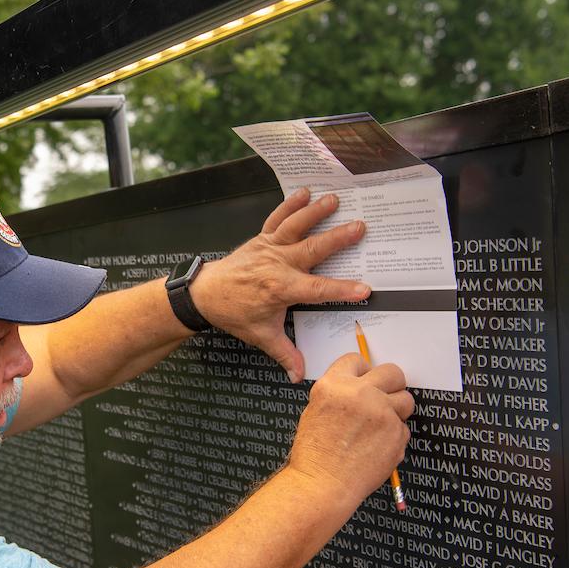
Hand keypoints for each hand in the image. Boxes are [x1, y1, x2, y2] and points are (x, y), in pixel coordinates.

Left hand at [191, 189, 369, 381]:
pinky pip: (277, 218)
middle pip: (312, 249)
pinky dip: (290, 204)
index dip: (341, 290)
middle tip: (360, 227)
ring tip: (334, 200)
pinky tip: (305, 191)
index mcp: (280, 289)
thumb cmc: (234, 313)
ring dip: (314, 212)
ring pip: (295, 226)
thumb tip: (299, 376)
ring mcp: (269, 248)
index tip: (364, 289)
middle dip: (337, 239)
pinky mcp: (261, 239)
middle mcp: (276, 264)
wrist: (204, 294)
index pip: (317, 290)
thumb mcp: (261, 335)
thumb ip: (284, 354)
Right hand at [285, 354, 412, 504]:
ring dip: (397, 411)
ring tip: (380, 428)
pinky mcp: (397, 432)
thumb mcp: (315, 410)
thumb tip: (363, 387)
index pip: (358, 360)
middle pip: (393, 372)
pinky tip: (376, 448)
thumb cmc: (315, 454)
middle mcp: (359, 393)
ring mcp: (381, 412)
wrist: (322, 484)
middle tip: (385, 399)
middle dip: (392, 384)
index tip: (365, 382)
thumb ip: (340, 394)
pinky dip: (394, 437)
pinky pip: (404, 428)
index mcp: (334, 384)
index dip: (363, 372)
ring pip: (406, 400)